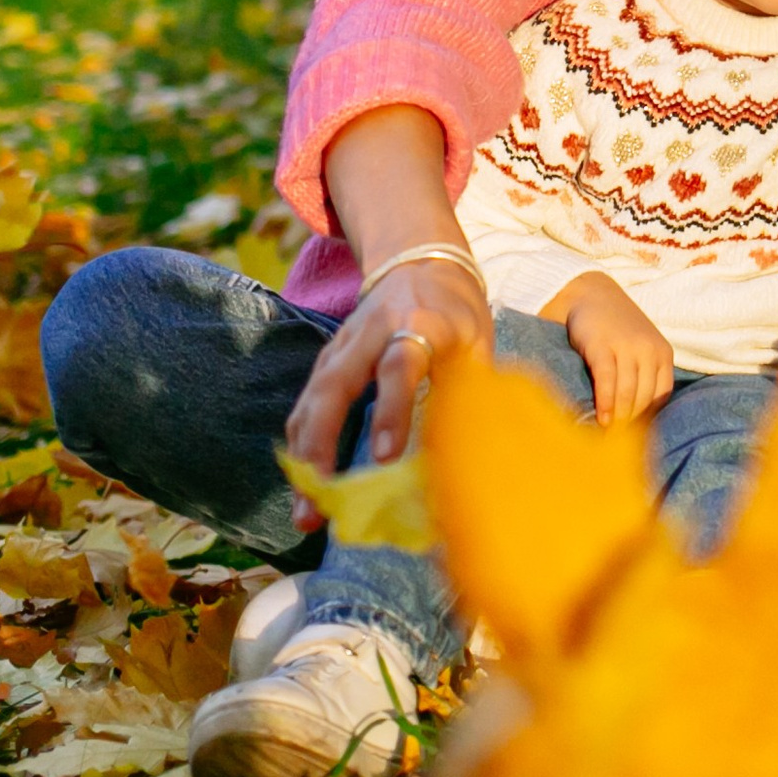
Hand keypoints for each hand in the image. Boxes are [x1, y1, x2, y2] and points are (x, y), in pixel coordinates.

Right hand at [284, 256, 489, 529]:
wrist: (421, 263)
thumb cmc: (457, 313)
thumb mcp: (476, 341)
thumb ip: (469, 390)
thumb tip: (472, 456)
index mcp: (417, 323)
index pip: (400, 366)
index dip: (390, 412)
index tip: (384, 459)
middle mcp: (370, 333)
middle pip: (335, 387)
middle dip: (322, 447)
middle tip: (320, 503)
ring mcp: (341, 345)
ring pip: (312, 400)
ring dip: (305, 458)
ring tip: (306, 513)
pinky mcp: (327, 359)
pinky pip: (307, 403)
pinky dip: (301, 445)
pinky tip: (304, 486)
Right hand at [547, 273, 674, 424]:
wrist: (590, 293)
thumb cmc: (615, 329)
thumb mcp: (639, 348)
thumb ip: (643, 375)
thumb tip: (640, 421)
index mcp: (663, 353)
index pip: (662, 396)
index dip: (649, 418)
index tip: (636, 436)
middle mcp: (649, 349)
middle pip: (645, 398)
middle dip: (632, 422)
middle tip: (618, 443)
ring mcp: (626, 346)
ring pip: (628, 392)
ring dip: (619, 418)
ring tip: (608, 435)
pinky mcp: (602, 346)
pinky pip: (607, 381)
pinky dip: (606, 403)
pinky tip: (601, 419)